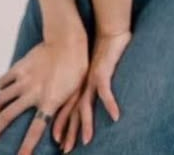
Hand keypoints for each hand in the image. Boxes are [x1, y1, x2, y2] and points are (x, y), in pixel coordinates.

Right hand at [0, 34, 87, 153]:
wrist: (67, 39)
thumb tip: (60, 140)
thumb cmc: (76, 68)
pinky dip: (0, 88)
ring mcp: (24, 78)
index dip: (26, 146)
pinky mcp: (20, 67)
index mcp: (49, 101)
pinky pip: (4, 80)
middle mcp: (33, 92)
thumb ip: (65, 117)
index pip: (35, 130)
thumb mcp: (76, 94)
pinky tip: (0, 93)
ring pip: (1, 99)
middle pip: (8, 116)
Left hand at [53, 30, 131, 151]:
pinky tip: (115, 116)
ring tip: (87, 140)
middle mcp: (82, 84)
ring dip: (86, 124)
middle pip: (73, 112)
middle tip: (65, 149)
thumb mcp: (94, 69)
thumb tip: (92, 95)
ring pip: (86, 106)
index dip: (62, 124)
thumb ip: (92, 83)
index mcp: (79, 84)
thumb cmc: (104, 49)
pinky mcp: (103, 72)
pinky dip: (110, 103)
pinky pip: (106, 91)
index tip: (58, 141)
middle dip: (69, 131)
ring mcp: (91, 79)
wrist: (109, 31)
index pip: (68, 109)